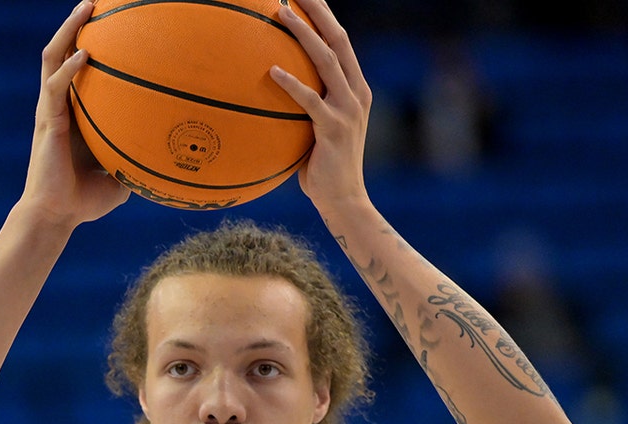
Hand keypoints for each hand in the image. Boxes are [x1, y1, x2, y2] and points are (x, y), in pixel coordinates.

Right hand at [18, 1, 128, 229]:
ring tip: (85, 8)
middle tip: (95, 1)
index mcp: (73, 114)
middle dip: (76, 23)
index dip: (88, 43)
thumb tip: (170, 159)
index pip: (78, 69)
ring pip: (53, 58)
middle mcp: (59, 105)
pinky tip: (84, 53)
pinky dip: (69, 68)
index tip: (111, 24)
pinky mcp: (45, 122)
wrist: (56, 217)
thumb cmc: (84, 201)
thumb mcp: (120, 177)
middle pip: (63, 51)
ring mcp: (49, 111)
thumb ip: (137, 160)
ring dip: (67, 30)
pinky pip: (55, 87)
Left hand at [270, 0, 372, 215]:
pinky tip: (271, 70)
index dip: (325, 16)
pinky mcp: (334, 128)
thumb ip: (306, 108)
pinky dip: (291, 83)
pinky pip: (310, 100)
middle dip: (318, 11)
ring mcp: (348, 109)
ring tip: (280, 13)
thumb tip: (270, 92)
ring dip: (304, 33)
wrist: (344, 200)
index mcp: (356, 89)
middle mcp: (357, 93)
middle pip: (338, 40)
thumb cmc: (323, 168)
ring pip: (326, 60)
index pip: (341, 43)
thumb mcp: (318, 130)